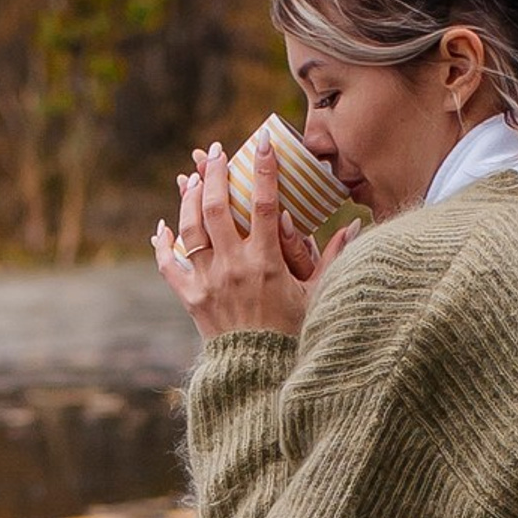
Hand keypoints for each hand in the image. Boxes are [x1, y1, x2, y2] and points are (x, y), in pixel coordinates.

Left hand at [152, 139, 352, 341]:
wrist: (258, 376)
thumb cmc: (293, 335)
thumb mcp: (317, 296)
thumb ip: (335, 257)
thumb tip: (356, 224)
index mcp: (267, 263)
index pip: (266, 204)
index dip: (264, 169)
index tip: (262, 141)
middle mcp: (234, 266)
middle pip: (219, 207)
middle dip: (217, 173)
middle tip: (215, 151)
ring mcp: (208, 281)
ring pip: (191, 228)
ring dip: (189, 197)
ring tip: (193, 176)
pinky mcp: (190, 298)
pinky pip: (169, 265)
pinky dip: (163, 244)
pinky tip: (162, 227)